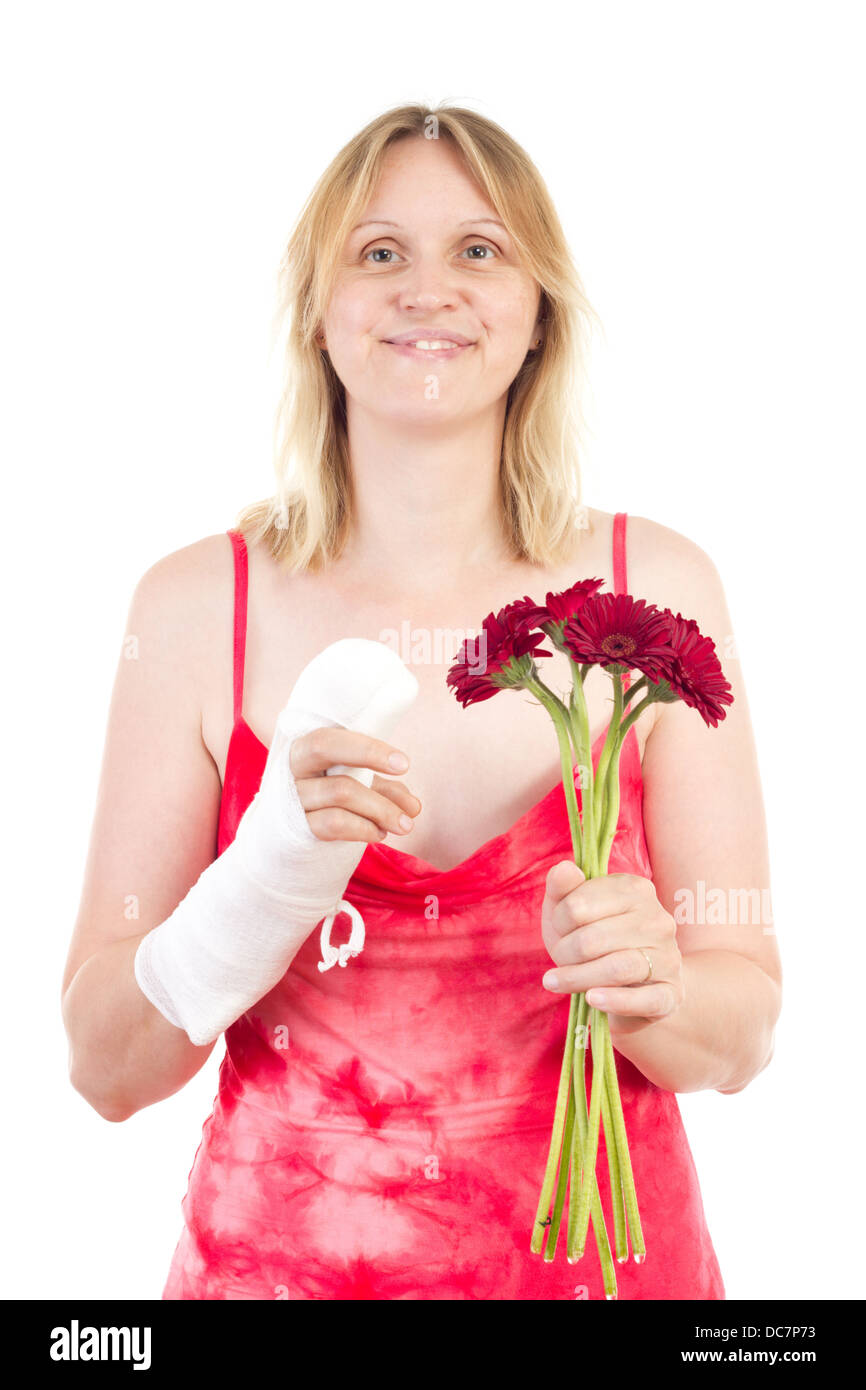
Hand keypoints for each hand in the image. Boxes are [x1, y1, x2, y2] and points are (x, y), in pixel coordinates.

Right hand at [291, 726, 421, 843]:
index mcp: (308, 745)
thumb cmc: (329, 801)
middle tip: (409, 790)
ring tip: (404, 824)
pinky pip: (334, 823)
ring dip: (382, 809)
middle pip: (322, 746)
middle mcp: (292, 764)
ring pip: (340, 790)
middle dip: (369, 755)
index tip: (404, 764)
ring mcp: (291, 796)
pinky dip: (364, 828)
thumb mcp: (357, 786)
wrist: (290, 837)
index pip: (331, 734)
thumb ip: (384, 789)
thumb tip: (413, 807)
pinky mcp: (295, 827)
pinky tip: (379, 833)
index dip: (367, 746)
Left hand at [540, 860, 684, 1036]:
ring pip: (617, 968)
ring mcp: (668, 957)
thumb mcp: (571, 910)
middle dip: (564, 953)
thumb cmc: (596, 940)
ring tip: (554, 982)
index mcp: (635, 889)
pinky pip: (645, 999)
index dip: (558, 921)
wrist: (636, 983)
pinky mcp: (671, 993)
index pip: (578, 904)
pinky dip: (616, 1001)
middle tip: (557, 960)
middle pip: (592, 939)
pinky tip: (592, 999)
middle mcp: (657, 920)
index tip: (559, 930)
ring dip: (578, 978)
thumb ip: (562, 887)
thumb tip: (565, 869)